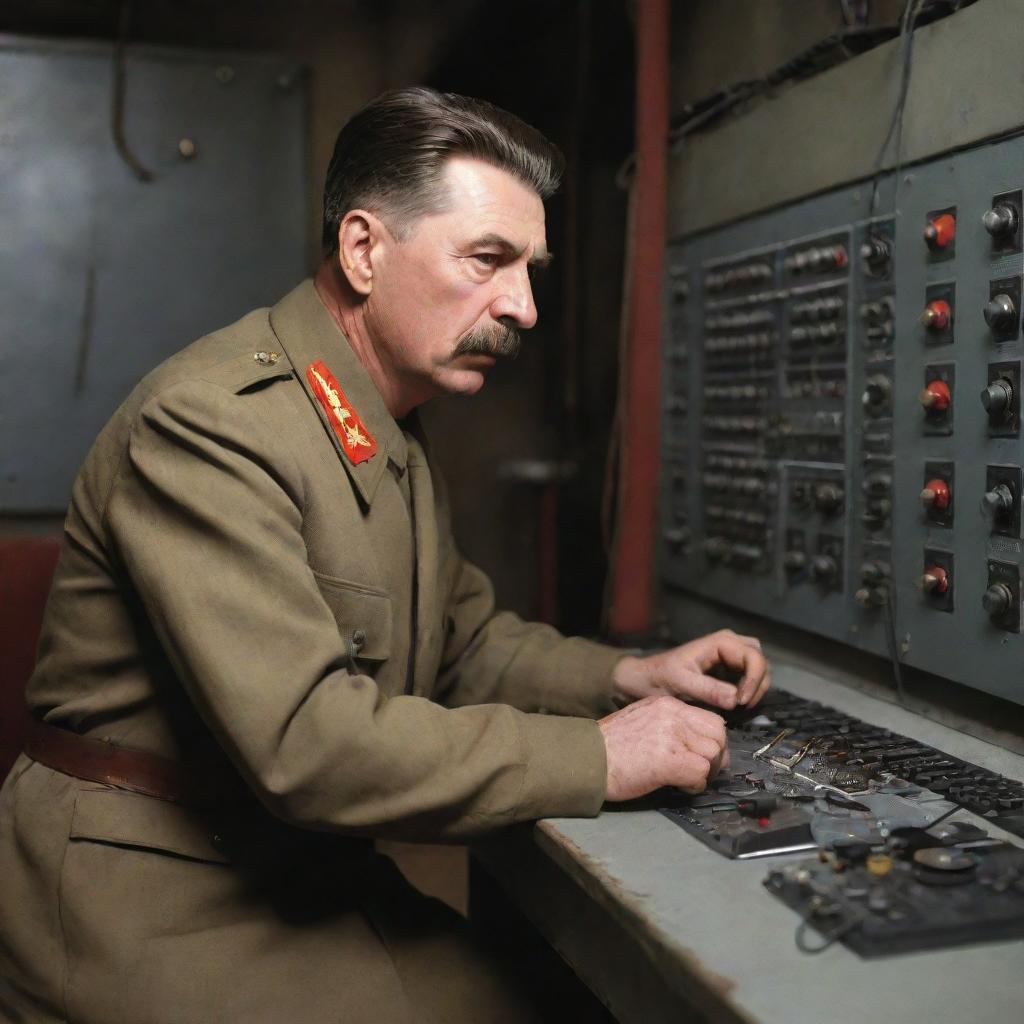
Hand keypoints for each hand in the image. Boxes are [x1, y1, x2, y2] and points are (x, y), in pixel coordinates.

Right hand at [598, 695, 729, 800]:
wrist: (585, 758)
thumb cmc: (607, 746)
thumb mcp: (640, 719)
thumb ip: (668, 724)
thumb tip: (692, 743)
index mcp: (665, 704)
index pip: (710, 718)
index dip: (712, 740)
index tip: (703, 755)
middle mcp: (672, 716)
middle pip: (718, 734)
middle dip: (715, 756)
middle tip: (701, 770)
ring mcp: (671, 737)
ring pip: (713, 754)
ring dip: (705, 772)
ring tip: (686, 779)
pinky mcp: (668, 761)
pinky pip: (700, 774)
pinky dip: (695, 785)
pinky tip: (680, 787)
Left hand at [611, 629, 770, 710]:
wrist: (643, 680)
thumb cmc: (659, 677)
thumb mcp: (681, 683)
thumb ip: (708, 690)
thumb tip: (736, 700)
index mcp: (720, 642)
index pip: (754, 657)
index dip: (754, 681)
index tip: (741, 702)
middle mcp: (729, 645)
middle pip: (760, 661)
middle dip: (758, 684)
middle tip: (742, 706)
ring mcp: (729, 656)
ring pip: (758, 669)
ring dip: (754, 689)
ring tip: (738, 707)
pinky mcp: (728, 670)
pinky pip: (748, 678)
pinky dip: (747, 692)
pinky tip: (734, 705)